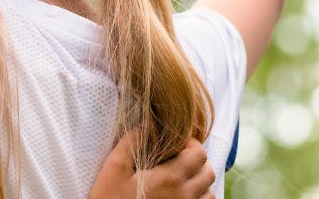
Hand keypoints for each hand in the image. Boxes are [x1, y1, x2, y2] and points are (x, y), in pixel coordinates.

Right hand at [89, 133, 214, 198]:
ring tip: (179, 177)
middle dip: (197, 160)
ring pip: (209, 194)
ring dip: (199, 182)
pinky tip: (178, 194)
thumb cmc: (109, 198)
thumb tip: (146, 126)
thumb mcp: (114, 166)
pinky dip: (197, 198)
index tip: (176, 142)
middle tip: (178, 157)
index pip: (199, 154)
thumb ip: (131, 143)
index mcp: (170, 178)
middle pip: (209, 173)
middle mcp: (184, 196)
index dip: (191, 143)